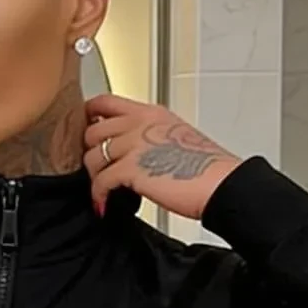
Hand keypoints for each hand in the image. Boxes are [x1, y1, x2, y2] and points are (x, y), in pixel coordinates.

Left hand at [82, 95, 241, 221]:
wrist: (222, 183)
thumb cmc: (206, 167)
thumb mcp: (175, 136)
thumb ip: (149, 136)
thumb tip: (133, 152)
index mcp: (151, 113)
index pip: (106, 101)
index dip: (89, 116)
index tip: (86, 132)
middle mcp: (140, 123)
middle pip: (92, 131)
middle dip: (91, 153)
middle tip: (97, 170)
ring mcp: (134, 143)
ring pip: (92, 157)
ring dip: (94, 177)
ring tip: (104, 190)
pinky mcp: (131, 168)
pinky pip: (100, 181)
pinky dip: (98, 196)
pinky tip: (105, 205)